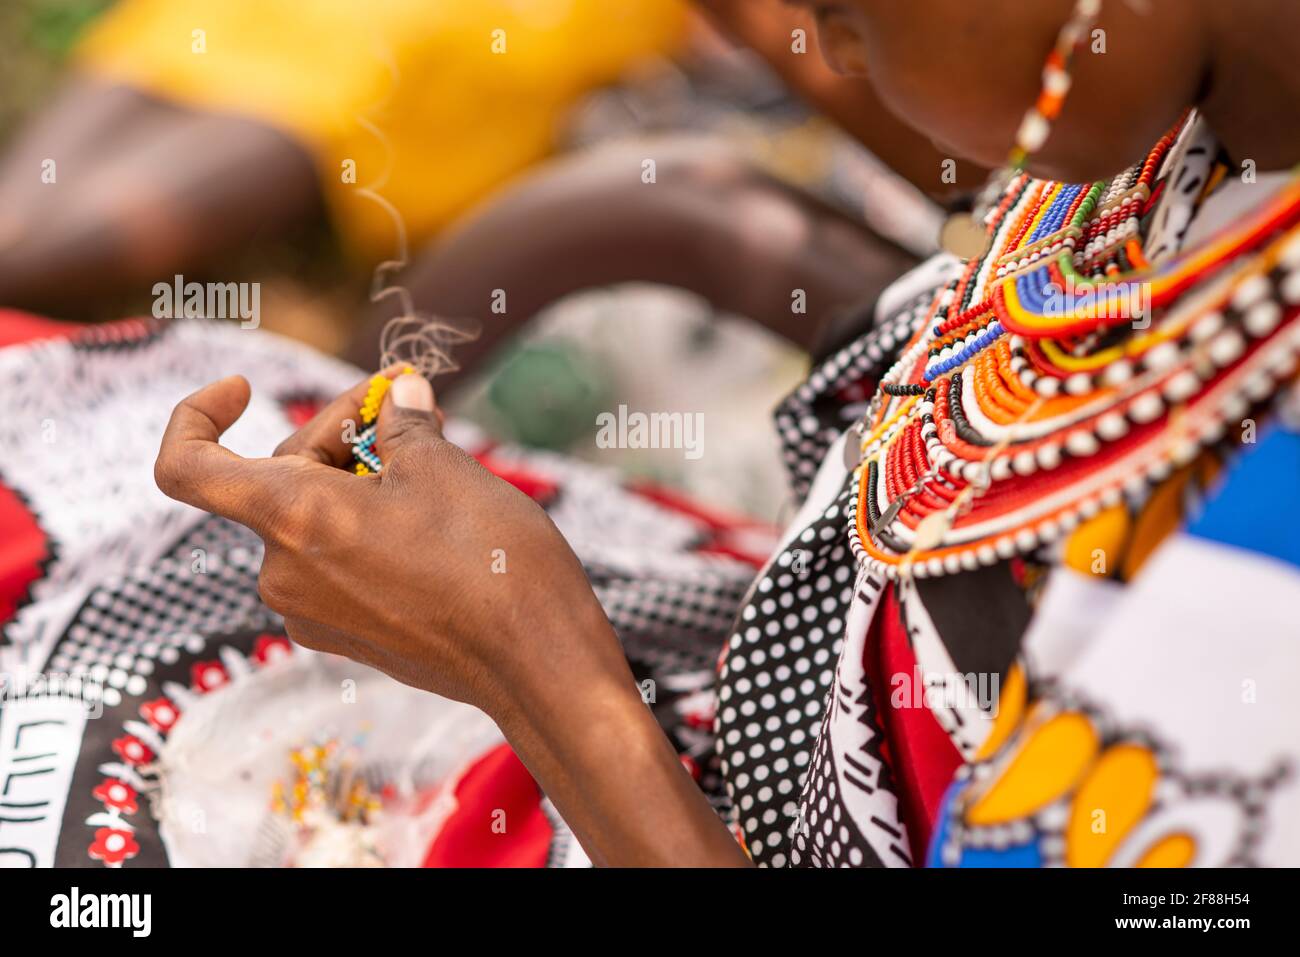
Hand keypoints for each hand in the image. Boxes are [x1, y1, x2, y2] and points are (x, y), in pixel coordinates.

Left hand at [153, 371, 629, 729]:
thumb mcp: (444, 466)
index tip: (244, 389)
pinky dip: (368, 524)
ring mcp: (314, 613)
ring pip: (314, 520)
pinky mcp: (349, 636)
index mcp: (292, 519)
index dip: (198, 414)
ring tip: (432, 453)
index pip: (186, 467)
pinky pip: (336, 562)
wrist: (537, 664)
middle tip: (410, 401)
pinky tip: (430, 510)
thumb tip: (397, 396)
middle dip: (341, 432)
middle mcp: (285, 573)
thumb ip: (401, 423)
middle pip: (280, 478)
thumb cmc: (490, 562)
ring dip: (360, 477)